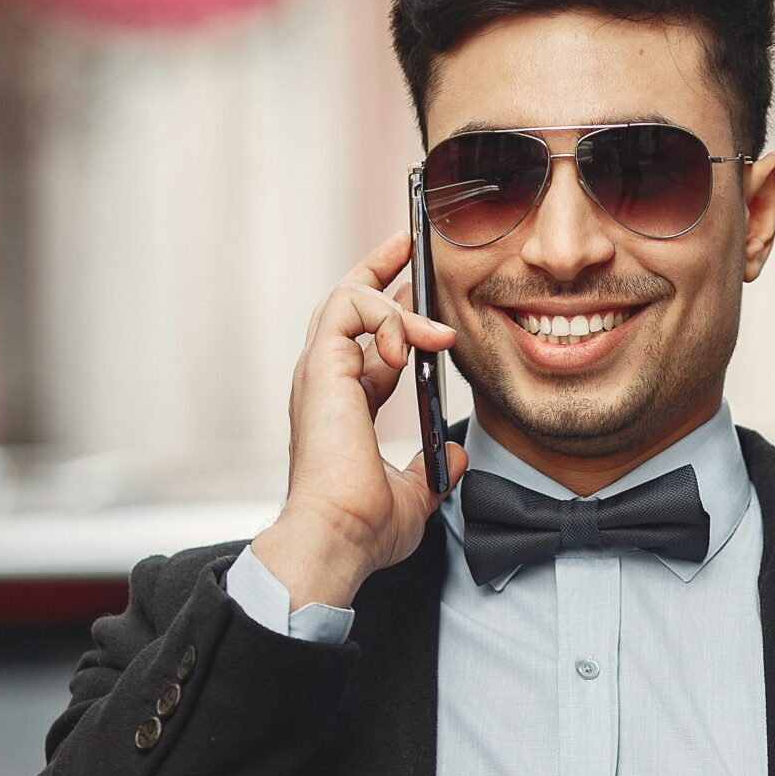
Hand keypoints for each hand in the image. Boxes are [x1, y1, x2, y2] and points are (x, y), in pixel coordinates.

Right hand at [251, 230, 468, 610]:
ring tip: (435, 315)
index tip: (415, 287)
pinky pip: (350, 306)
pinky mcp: (321, 366)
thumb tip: (455, 457)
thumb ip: (433, 470)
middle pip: (347, 303)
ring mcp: (319, 372)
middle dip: (379, 266)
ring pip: (347, 296)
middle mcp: (326, 383)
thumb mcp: (414, 494)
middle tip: (410, 240)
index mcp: (344, 406)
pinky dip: (386, 315)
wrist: (338, 535)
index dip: (393, 315)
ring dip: (395, 296)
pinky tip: (415, 346)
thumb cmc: (362, 526)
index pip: (366, 342)